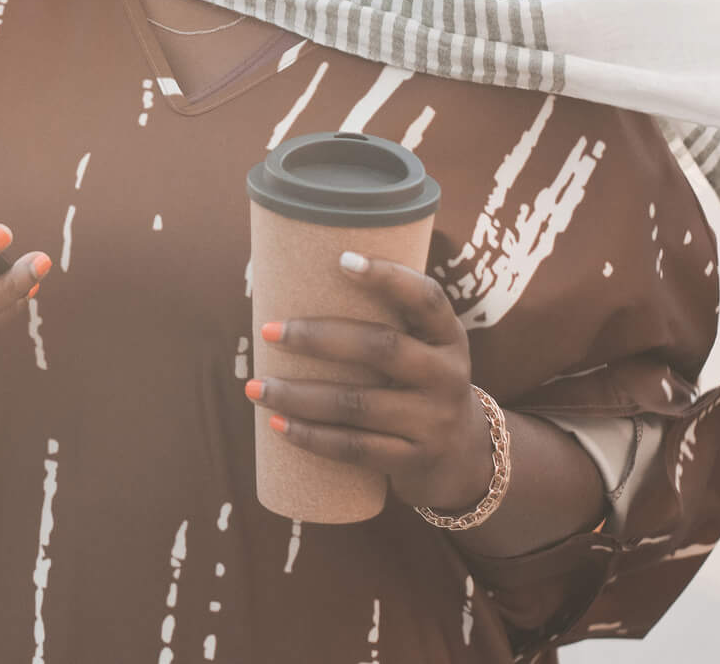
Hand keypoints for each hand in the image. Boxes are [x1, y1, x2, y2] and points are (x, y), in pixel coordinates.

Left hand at [245, 252, 494, 513]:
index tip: (343, 259)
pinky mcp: (415, 459)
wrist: (464, 457)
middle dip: (318, 338)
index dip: (390, 277)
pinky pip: (356, 448)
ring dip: (299, 395)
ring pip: (358, 403)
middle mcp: (448, 375)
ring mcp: (434, 421)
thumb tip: (297, 280)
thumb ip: (385, 319)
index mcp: (448, 336)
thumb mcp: (423, 349)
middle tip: (268, 332)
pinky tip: (278, 425)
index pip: (427, 298)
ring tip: (255, 387)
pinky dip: (312, 437)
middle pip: (381, 347)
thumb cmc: (419, 384)